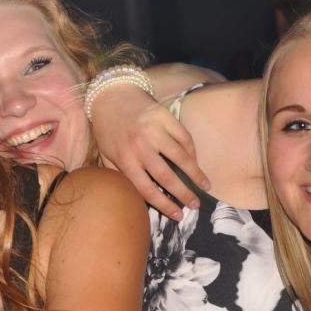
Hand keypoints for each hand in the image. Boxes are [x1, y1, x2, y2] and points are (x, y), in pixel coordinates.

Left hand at [91, 88, 209, 220]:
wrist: (110, 95)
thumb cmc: (107, 129)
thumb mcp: (105, 155)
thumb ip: (118, 175)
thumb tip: (134, 196)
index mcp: (124, 159)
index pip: (147, 189)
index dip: (164, 206)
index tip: (178, 216)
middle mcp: (140, 146)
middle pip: (167, 177)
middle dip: (184, 194)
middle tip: (196, 205)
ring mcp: (154, 130)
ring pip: (181, 157)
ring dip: (196, 174)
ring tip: (205, 186)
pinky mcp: (165, 116)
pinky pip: (184, 138)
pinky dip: (192, 152)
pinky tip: (196, 162)